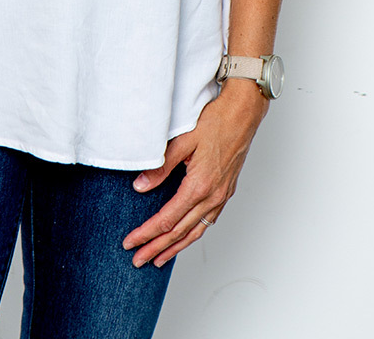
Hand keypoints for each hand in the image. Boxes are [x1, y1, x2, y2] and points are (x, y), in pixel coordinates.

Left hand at [122, 81, 267, 266]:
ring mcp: (221, 196)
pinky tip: (184, 237)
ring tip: (158, 258)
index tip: (131, 242)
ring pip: (195, 231)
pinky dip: (192, 234)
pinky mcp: (225, 192)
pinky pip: (207, 221)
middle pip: (179, 232)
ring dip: (175, 247)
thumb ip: (160, 166)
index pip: (167, 220)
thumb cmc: (215, 122)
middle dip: (156, 248)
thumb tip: (140, 186)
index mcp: (199, 186)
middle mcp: (212, 197)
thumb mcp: (183, 141)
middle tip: (138, 259)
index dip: (146, 233)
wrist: (243, 114)